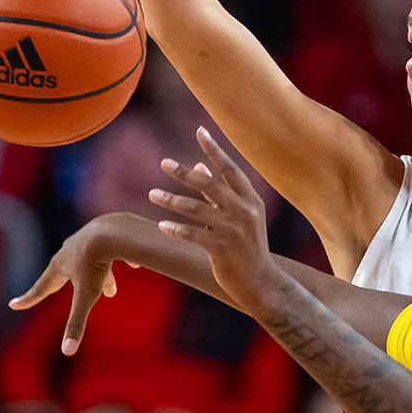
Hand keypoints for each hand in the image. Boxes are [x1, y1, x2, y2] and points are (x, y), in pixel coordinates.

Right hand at [9, 216, 129, 354]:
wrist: (112, 230)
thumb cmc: (95, 263)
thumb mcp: (86, 296)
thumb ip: (77, 323)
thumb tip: (67, 352)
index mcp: (60, 265)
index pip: (41, 287)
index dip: (28, 299)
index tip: (13, 304)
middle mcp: (70, 250)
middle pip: (66, 273)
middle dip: (64, 285)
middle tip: (54, 290)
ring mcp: (87, 239)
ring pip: (93, 263)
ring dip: (101, 277)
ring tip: (113, 291)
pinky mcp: (106, 232)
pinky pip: (112, 251)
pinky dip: (119, 260)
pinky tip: (134, 266)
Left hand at [150, 127, 283, 317]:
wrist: (260, 281)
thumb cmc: (247, 246)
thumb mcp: (241, 216)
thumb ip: (220, 192)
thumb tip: (200, 166)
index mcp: (250, 200)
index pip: (230, 169)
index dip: (215, 149)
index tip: (200, 131)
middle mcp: (244, 211)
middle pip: (210, 185)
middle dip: (185, 173)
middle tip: (164, 163)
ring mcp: (234, 230)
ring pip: (197, 209)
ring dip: (172, 200)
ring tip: (152, 194)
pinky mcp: (222, 249)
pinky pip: (193, 234)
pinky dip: (176, 229)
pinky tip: (161, 225)